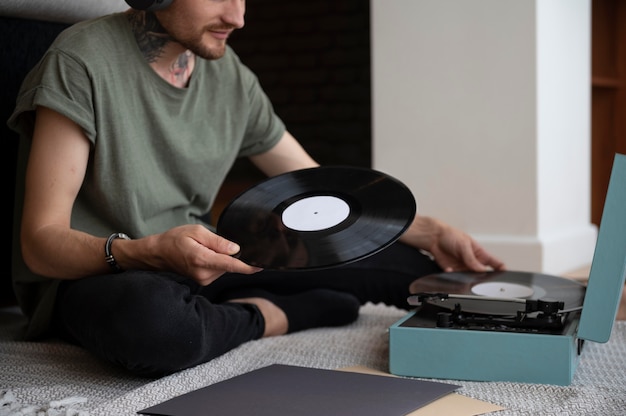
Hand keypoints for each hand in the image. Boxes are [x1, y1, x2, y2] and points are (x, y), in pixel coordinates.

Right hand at [145, 224, 261, 284]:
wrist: (158, 254)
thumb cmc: (175, 239)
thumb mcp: (196, 232)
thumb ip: (217, 241)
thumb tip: (235, 249)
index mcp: (202, 260)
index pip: (230, 265)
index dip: (248, 266)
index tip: (262, 266)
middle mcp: (204, 274)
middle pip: (230, 264)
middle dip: (230, 253)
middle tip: (212, 242)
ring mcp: (203, 279)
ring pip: (225, 267)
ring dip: (222, 257)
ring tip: (204, 248)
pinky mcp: (204, 281)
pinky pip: (219, 269)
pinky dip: (217, 261)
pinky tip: (204, 254)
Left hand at [401, 216, 505, 272]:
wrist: (434, 237)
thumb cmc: (450, 235)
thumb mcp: (464, 245)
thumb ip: (472, 258)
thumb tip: (481, 269)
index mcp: (479, 253)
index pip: (495, 263)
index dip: (501, 270)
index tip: (504, 275)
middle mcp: (472, 262)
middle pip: (483, 274)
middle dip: (482, 277)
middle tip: (477, 276)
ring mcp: (463, 267)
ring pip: (469, 278)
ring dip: (466, 278)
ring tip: (461, 271)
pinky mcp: (453, 271)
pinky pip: (455, 278)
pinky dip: (453, 276)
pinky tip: (450, 268)